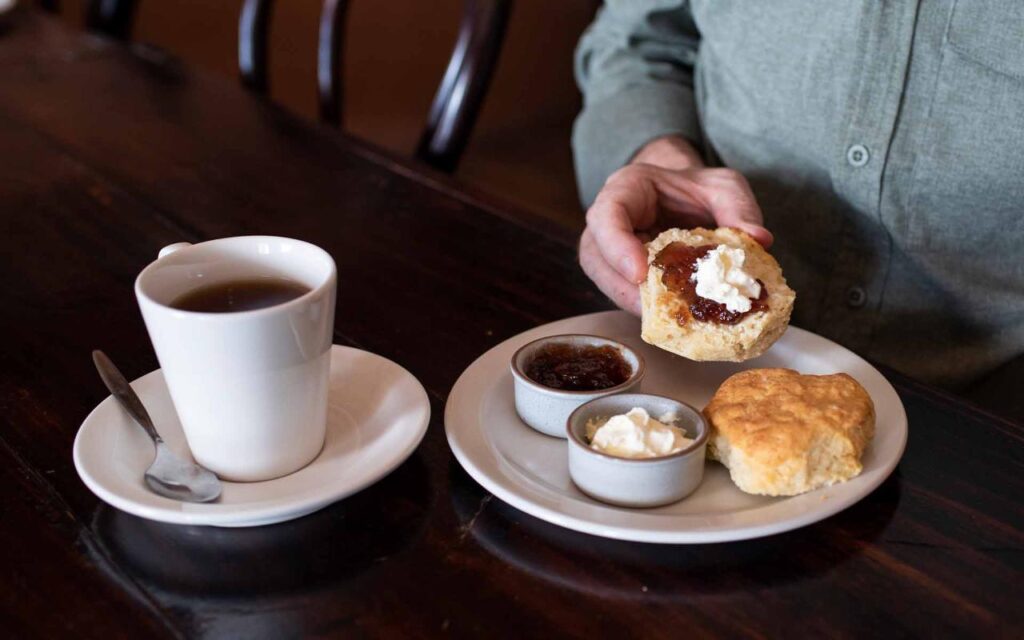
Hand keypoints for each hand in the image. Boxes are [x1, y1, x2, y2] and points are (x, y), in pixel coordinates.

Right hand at [579, 136, 771, 314]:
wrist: (686, 197)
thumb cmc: (696, 188)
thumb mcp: (722, 186)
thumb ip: (739, 207)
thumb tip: (760, 239)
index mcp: (626, 189)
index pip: (605, 215)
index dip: (617, 246)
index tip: (641, 272)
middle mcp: (608, 222)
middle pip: (596, 256)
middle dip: (622, 287)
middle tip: (654, 309)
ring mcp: (610, 251)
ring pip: (606, 281)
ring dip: (634, 304)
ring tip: (668, 320)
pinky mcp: (622, 276)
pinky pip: (625, 294)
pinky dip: (649, 309)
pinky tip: (675, 318)